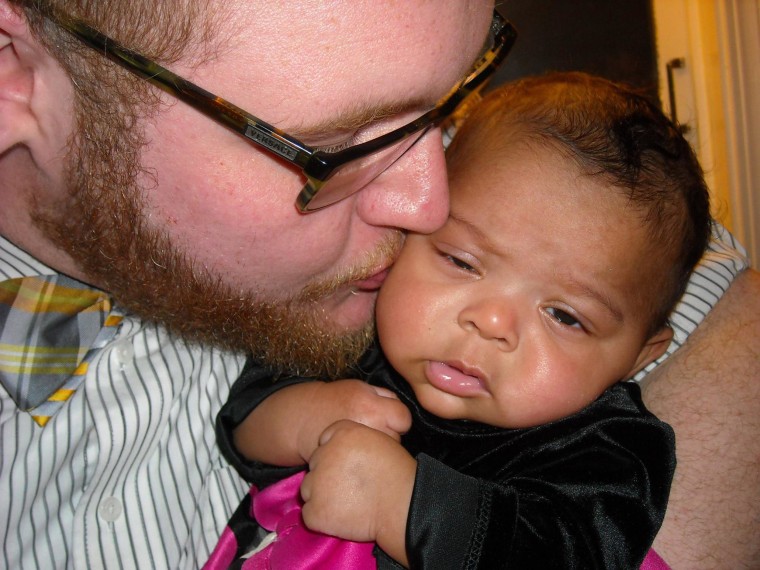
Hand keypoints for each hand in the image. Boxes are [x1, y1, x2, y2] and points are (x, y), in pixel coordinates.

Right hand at [295, 380, 411, 460]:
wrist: (301, 418)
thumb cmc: (332, 400)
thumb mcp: (359, 387)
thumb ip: (384, 396)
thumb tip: (402, 413)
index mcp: (372, 406)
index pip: (404, 419)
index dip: (399, 419)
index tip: (390, 420)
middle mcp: (368, 427)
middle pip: (397, 438)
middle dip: (390, 435)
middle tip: (373, 430)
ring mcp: (358, 447)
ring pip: (385, 453)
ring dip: (379, 449)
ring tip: (364, 442)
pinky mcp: (349, 461)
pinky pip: (371, 464)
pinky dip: (368, 459)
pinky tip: (358, 452)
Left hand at [300, 420, 415, 565]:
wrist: (402, 505)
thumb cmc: (397, 473)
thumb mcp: (380, 440)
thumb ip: (356, 438)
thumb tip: (343, 448)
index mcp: (342, 434)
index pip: (325, 439)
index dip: (336, 453)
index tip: (350, 466)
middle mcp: (324, 454)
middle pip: (315, 463)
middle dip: (328, 474)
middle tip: (350, 486)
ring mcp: (316, 483)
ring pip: (309, 488)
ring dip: (322, 495)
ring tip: (347, 502)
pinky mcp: (315, 510)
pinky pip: (310, 513)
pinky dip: (322, 518)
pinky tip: (342, 517)